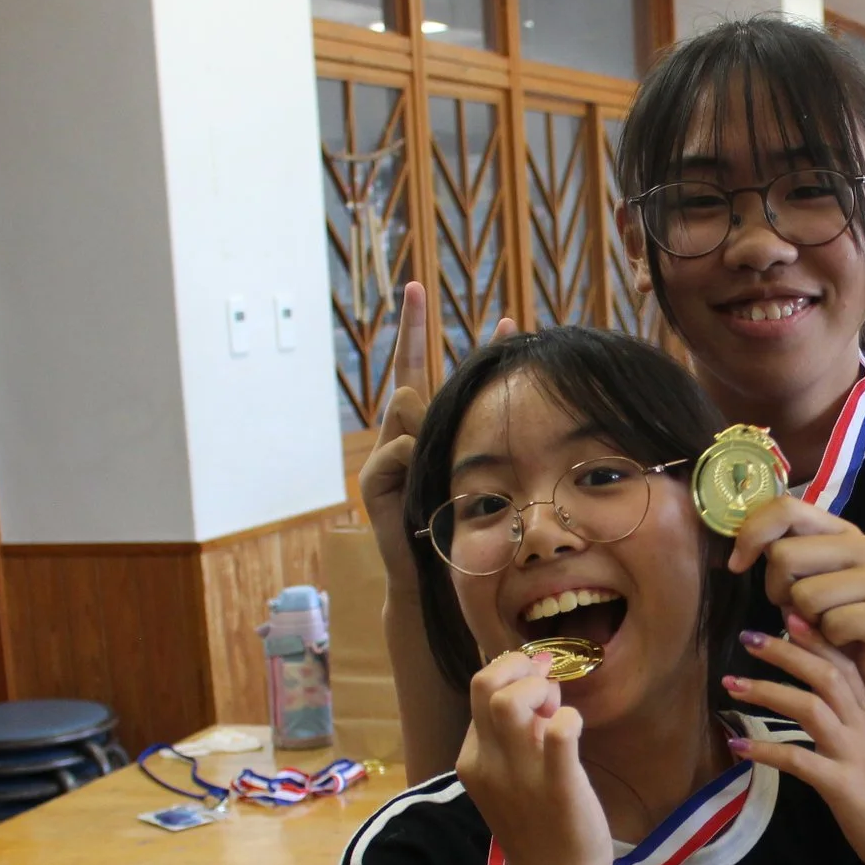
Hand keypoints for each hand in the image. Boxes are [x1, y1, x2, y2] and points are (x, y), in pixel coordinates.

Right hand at [358, 283, 519, 586]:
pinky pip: (400, 447)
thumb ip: (468, 437)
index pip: (435, 377)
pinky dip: (414, 456)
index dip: (450, 350)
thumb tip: (484, 388)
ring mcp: (385, 454)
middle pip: (407, 372)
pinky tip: (420, 476)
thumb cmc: (458, 528)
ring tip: (436, 456)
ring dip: (427, 419)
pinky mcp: (374, 479)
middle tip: (415, 287)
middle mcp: (403, 435)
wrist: (431, 577)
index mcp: (429, 431)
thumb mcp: (472, 476)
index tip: (490, 317)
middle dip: (411, 329)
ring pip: (407, 409)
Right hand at [458, 650, 607, 864]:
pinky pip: (560, 731)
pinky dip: (570, 718)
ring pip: (508, 701)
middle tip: (547, 689)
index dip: (510, 678)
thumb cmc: (538, 831)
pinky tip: (576, 729)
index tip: (538, 692)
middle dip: (518, 669)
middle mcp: (487, 763)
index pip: (478, 692)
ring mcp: (520, 775)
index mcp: (472, 760)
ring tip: (557, 709)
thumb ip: (513, 740)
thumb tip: (536, 689)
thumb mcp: (508, 781)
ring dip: (538, 689)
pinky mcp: (558, 786)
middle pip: (483, 685)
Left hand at [721, 614, 864, 864]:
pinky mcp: (843, 786)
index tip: (784, 612)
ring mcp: (854, 755)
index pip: (844, 662)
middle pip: (827, 674)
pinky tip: (739, 745)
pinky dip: (767, 749)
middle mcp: (863, 727)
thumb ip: (846, 724)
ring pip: (812, 708)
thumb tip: (814, 704)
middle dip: (786, 651)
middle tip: (747, 636)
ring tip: (731, 685)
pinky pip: (800, 761)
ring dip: (769, 692)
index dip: (814, 636)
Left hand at [724, 496, 864, 728]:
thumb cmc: (830, 628)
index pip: (786, 509)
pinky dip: (829, 642)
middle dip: (777, 590)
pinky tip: (843, 643)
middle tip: (797, 610)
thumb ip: (780, 559)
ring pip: (806, 594)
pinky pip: (834, 624)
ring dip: (804, 621)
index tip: (736, 565)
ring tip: (822, 627)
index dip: (751, 534)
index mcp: (841, 532)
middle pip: (785, 555)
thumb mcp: (800, 586)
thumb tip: (737, 553)